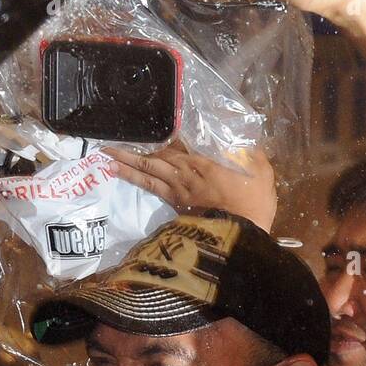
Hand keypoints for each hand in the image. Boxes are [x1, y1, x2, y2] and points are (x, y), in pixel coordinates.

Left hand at [103, 142, 277, 232]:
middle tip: (106, 146)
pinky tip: (127, 177)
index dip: (155, 137)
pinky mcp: (180, 207)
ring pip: (148, 176)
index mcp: (202, 161)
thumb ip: (248, 150)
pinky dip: (140, 182)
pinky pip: (155, 191)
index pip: (173, 145)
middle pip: (153, 160)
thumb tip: (239, 136)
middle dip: (130, 153)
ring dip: (127, 167)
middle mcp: (185, 174)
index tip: (138, 128)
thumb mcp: (259, 168)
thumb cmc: (254, 202)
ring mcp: (180, 192)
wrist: (245, 237)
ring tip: (108, 159)